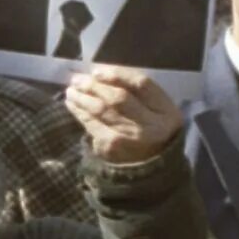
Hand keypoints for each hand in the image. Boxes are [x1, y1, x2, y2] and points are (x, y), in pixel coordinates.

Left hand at [65, 66, 181, 163]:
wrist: (151, 166)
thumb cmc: (152, 129)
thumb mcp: (158, 110)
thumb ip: (138, 92)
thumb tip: (103, 73)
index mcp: (166, 111)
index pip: (142, 85)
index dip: (118, 75)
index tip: (98, 71)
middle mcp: (149, 125)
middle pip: (119, 98)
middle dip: (95, 85)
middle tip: (78, 78)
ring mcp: (128, 138)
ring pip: (101, 110)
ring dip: (82, 97)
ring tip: (71, 89)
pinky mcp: (110, 147)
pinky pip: (91, 124)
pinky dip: (79, 111)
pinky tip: (72, 104)